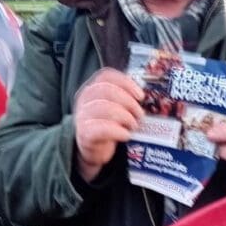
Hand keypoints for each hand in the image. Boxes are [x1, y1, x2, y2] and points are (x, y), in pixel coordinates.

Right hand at [73, 68, 143, 182]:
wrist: (93, 150)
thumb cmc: (108, 125)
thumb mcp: (115, 107)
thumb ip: (125, 97)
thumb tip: (143, 95)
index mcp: (92, 88)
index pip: (106, 76)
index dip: (126, 83)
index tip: (140, 95)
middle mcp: (85, 99)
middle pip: (107, 90)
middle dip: (129, 101)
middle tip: (139, 114)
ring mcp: (82, 116)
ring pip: (105, 108)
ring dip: (125, 117)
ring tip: (133, 126)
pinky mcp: (85, 134)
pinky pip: (102, 129)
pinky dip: (118, 131)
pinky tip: (126, 135)